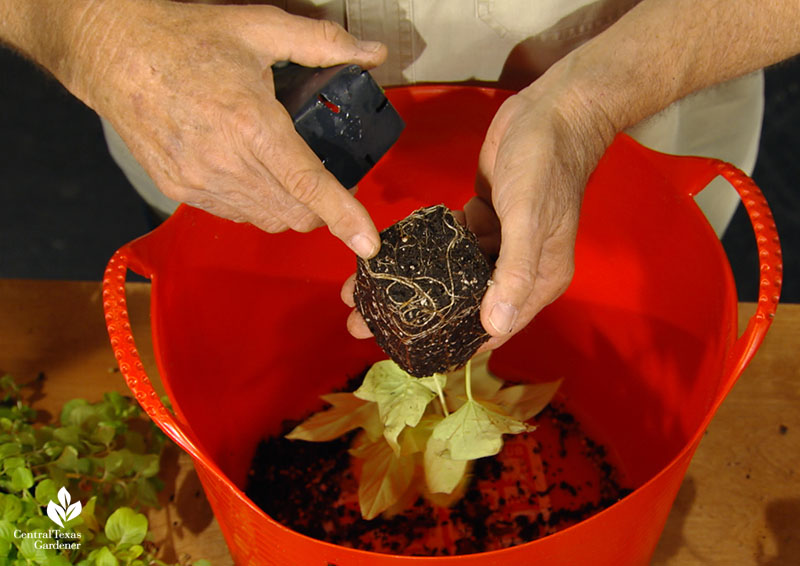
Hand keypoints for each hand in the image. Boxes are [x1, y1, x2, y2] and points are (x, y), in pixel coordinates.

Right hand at [72, 1, 386, 256]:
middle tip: (324, 179)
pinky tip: (249, 173)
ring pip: (265, 219)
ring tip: (285, 173)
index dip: (344, 217)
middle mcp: (226, 162)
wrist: (112, 53)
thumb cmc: (183, 38)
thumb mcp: (259, 28)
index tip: (367, 243)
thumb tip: (371, 52)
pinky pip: (233, 214)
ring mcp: (200, 181)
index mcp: (252, 124)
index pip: (309, 184)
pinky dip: (253, 204)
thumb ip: (323, 42)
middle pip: (293, 213)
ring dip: (287, 207)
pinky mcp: (180, 189)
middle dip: (320, 208)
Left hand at [341, 62, 616, 346]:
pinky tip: (387, 256)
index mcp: (538, 279)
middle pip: (464, 301)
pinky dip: (421, 248)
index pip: (496, 326)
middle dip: (418, 314)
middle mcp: (516, 267)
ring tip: (361, 291)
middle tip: (362, 323)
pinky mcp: (481, 216)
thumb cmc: (546, 166)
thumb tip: (493, 326)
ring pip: (450, 272)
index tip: (411, 353)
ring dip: (412, 281)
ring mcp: (497, 241)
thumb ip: (513, 272)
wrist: (551, 111)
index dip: (456, 342)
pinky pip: (447, 242)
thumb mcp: (529, 219)